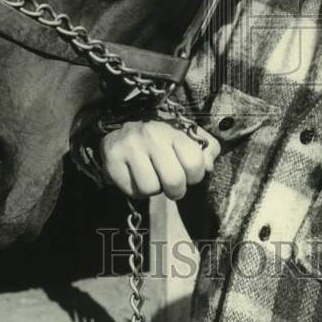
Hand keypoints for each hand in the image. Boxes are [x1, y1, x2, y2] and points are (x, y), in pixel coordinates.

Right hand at [101, 119, 220, 199]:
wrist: (123, 132)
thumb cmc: (161, 140)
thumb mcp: (186, 138)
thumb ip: (206, 149)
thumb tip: (209, 166)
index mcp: (173, 130)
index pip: (195, 164)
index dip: (195, 176)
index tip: (187, 172)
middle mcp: (151, 135)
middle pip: (174, 181)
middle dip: (176, 189)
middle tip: (170, 182)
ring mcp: (130, 147)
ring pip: (150, 189)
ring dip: (153, 189)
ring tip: (151, 175)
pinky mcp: (112, 160)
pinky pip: (132, 191)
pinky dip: (135, 190)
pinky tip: (135, 176)